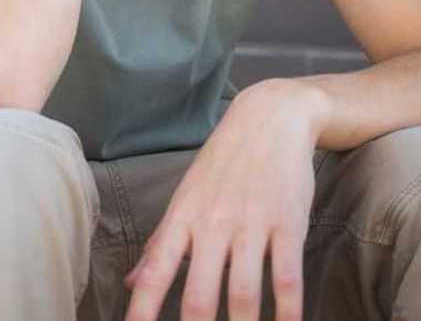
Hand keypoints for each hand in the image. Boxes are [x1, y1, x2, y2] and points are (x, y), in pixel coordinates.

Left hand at [122, 80, 328, 320]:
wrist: (269, 118)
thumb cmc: (222, 162)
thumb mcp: (185, 196)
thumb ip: (162, 243)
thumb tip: (132, 283)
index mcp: (182, 218)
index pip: (156, 271)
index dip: (142, 309)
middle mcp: (213, 224)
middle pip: (199, 291)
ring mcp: (251, 224)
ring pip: (243, 292)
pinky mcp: (288, 224)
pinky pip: (286, 277)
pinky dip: (287, 311)